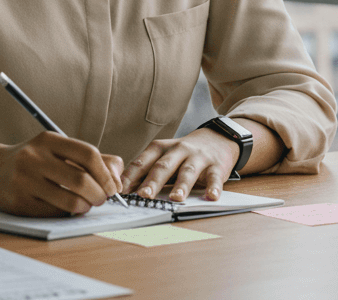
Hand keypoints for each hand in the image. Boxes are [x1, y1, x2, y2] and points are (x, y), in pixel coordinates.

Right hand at [0, 131, 123, 216]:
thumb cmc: (34, 161)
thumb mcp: (57, 150)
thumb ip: (90, 159)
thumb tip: (118, 176)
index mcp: (48, 140)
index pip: (87, 154)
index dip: (106, 174)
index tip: (113, 187)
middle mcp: (34, 157)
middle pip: (81, 180)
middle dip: (99, 194)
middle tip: (102, 199)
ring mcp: (25, 180)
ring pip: (69, 200)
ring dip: (85, 207)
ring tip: (86, 205)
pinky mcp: (19, 202)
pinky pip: (54, 212)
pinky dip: (67, 213)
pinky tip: (67, 208)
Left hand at [122, 129, 238, 202]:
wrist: (217, 138)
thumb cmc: (184, 153)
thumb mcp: (165, 156)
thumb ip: (148, 171)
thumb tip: (125, 190)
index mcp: (161, 148)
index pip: (143, 162)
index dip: (131, 176)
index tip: (120, 190)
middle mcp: (179, 150)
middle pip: (164, 166)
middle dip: (153, 181)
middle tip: (144, 195)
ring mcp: (198, 157)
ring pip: (188, 171)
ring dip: (181, 185)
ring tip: (176, 198)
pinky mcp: (216, 166)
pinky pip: (214, 178)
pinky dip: (213, 187)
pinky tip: (211, 196)